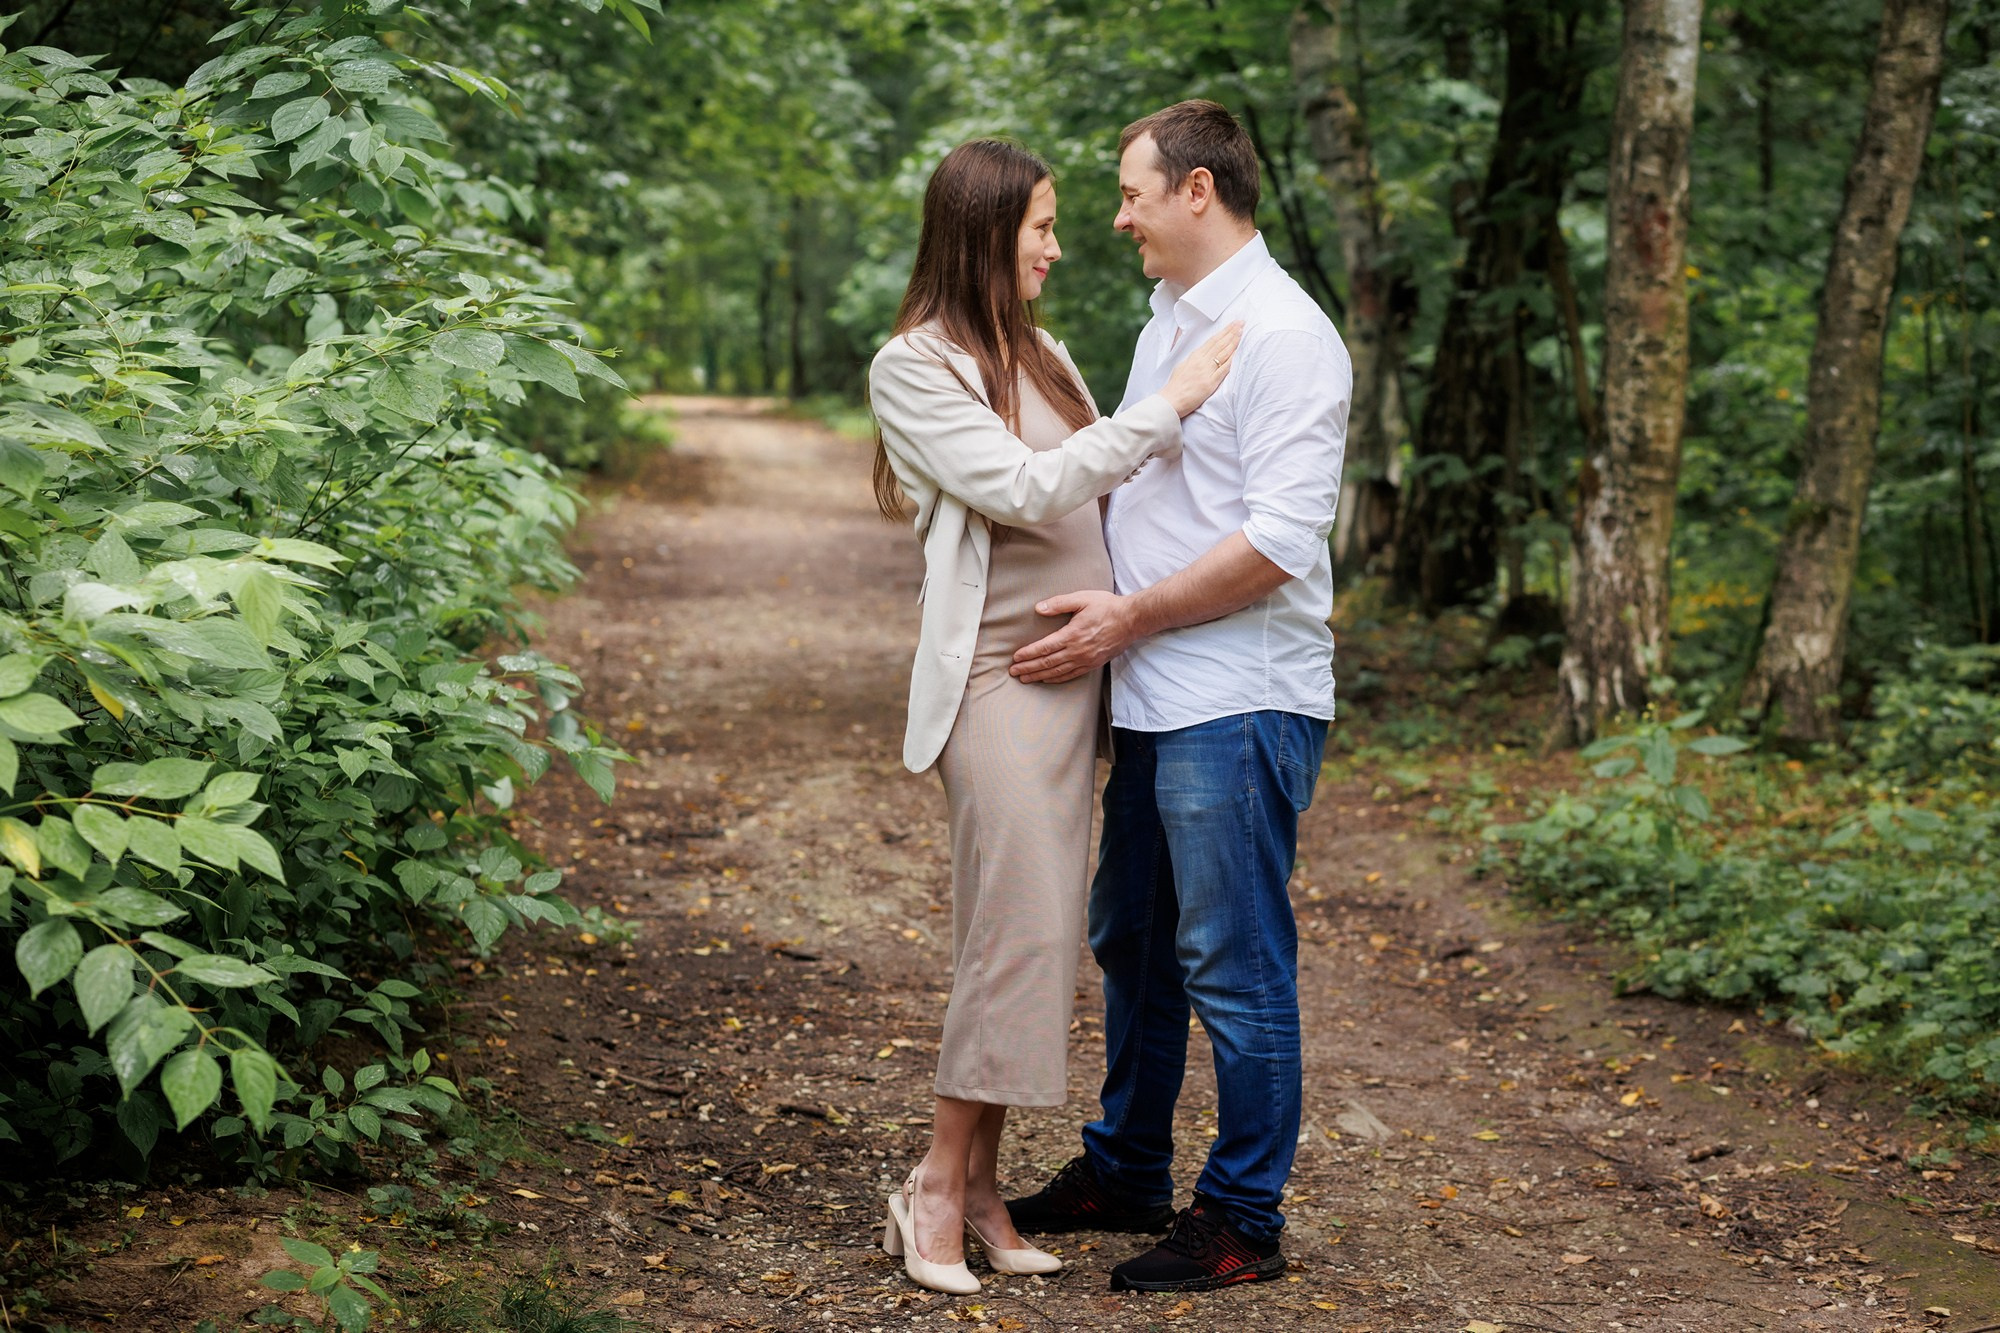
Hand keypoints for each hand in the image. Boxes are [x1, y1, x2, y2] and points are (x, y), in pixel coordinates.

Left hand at [1009, 589, 1138, 683]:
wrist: (1132, 620)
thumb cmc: (1107, 606)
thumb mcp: (1082, 598)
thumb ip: (1058, 603)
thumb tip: (1038, 608)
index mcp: (1072, 635)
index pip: (1044, 647)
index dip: (1028, 654)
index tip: (1015, 657)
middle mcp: (1077, 651)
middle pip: (1047, 662)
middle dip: (1028, 668)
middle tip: (1014, 672)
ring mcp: (1086, 660)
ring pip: (1057, 671)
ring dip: (1039, 676)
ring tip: (1025, 679)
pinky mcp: (1093, 664)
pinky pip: (1071, 675)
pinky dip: (1056, 678)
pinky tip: (1046, 679)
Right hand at [1158, 321, 1243, 417]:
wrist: (1171, 399)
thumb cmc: (1175, 385)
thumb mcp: (1182, 366)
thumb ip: (1193, 359)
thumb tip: (1200, 354)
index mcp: (1195, 356)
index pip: (1212, 340)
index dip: (1224, 331)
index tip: (1233, 324)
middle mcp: (1201, 361)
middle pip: (1219, 343)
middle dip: (1232, 332)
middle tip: (1241, 322)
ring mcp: (1206, 371)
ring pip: (1222, 353)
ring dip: (1233, 342)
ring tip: (1242, 332)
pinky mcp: (1210, 383)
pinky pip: (1223, 369)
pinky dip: (1231, 360)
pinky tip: (1238, 352)